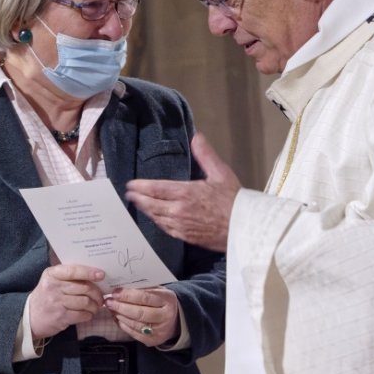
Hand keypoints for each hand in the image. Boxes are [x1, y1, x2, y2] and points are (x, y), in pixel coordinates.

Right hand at [29, 264, 106, 338]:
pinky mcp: (61, 317)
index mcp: (52, 274)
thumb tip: (94, 274)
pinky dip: (88, 315)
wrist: (30, 316)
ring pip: (85, 302)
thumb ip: (68, 276)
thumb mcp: (52, 280)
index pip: (73, 271)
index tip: (101, 275)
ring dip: (94, 305)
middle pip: (83, 287)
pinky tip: (88, 314)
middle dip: (96, 293)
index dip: (89, 272)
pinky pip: (82, 315)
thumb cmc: (46, 295)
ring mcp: (57, 303)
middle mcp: (53, 287)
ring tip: (95, 306)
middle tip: (100, 297)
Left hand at [104, 285, 179, 344]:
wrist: (175, 320)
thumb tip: (122, 286)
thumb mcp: (158, 290)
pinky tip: (117, 317)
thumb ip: (144, 288)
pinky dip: (123, 325)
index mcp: (168, 300)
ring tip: (111, 309)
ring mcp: (159, 331)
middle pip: (139, 313)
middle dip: (121, 307)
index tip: (115, 292)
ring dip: (120, 316)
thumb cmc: (162, 301)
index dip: (128, 295)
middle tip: (109, 302)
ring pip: (135, 324)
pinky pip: (134, 333)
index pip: (145, 297)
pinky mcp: (152, 341)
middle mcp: (165, 316)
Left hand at [125, 131, 240, 252]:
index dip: (140, 187)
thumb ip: (205, 155)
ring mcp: (181, 225)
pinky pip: (165, 229)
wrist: (244, 227)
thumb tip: (197, 137)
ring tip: (139, 204)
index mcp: (185, 193)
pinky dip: (157, 222)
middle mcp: (179, 210)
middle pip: (151, 204)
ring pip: (156, 218)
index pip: (155, 189)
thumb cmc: (234, 201)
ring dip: (145, 210)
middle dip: (138, 198)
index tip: (131, 184)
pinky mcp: (185, 237)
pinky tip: (155, 218)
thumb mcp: (221, 173)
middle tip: (129, 194)